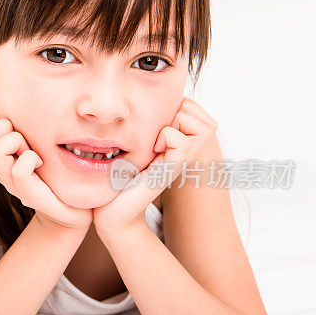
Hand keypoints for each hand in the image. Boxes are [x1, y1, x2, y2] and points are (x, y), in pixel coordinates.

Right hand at [0, 116, 92, 230]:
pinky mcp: (26, 193)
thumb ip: (20, 122)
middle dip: (4, 131)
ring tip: (31, 152)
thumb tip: (10, 95)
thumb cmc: (53, 171)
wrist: (71, 207)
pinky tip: (40, 165)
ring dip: (16, 143)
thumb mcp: (32, 140)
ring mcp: (8, 183)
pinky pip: (18, 169)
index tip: (15, 134)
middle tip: (24, 143)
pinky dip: (30, 160)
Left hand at [92, 97, 218, 232]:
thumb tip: (144, 102)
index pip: (192, 108)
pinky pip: (181, 140)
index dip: (175, 107)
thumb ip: (143, 127)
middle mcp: (185, 153)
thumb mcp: (132, 146)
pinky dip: (166, 137)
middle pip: (200, 115)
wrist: (113, 212)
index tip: (153, 125)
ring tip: (156, 142)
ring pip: (202, 126)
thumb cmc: (117, 178)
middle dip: (177, 112)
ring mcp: (182, 162)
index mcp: (176, 144)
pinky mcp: (172, 170)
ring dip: (175, 124)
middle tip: (156, 133)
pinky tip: (153, 150)